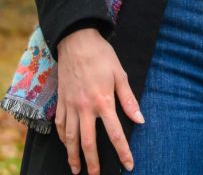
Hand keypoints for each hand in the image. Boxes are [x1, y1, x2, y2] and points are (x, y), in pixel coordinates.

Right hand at [55, 28, 142, 174]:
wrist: (77, 43)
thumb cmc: (102, 57)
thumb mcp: (120, 75)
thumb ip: (129, 100)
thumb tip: (140, 120)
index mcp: (104, 102)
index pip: (115, 134)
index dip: (123, 151)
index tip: (128, 165)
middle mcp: (85, 108)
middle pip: (88, 142)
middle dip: (93, 162)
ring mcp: (70, 106)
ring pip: (69, 138)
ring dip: (73, 156)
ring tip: (76, 170)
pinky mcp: (61, 102)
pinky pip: (59, 125)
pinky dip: (62, 138)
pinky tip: (66, 145)